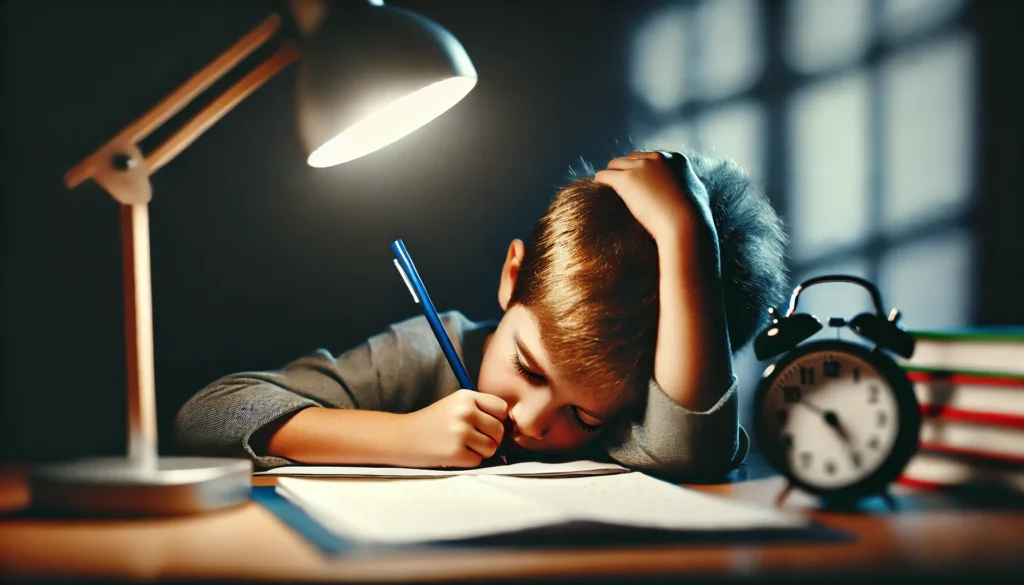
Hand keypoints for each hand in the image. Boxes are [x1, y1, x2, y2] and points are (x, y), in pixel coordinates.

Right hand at [398, 390, 507, 467]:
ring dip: (481, 452)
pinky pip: (478, 461)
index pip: (502, 408)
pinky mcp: (455, 452)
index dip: (497, 420)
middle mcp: (465, 411)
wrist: (401, 437)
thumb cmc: (432, 423)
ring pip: (492, 447)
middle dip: (491, 439)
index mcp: (466, 396)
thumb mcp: (455, 405)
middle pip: (499, 430)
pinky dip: (469, 461)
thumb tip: (508, 426)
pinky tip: (454, 454)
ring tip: (463, 447)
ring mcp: (460, 432)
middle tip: (473, 441)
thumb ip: (479, 410)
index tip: (485, 426)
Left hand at [594, 151, 713, 243]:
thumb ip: (689, 186)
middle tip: (617, 185)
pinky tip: (597, 188)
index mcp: (675, 159)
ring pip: (615, 164)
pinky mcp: (627, 179)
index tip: (635, 181)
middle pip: (631, 158)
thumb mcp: (697, 194)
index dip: (640, 170)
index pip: (650, 158)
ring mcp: (641, 167)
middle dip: (625, 170)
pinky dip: (600, 181)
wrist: (686, 226)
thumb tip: (691, 189)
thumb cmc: (695, 218)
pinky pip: (605, 175)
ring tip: (605, 187)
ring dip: (611, 175)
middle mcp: (657, 158)